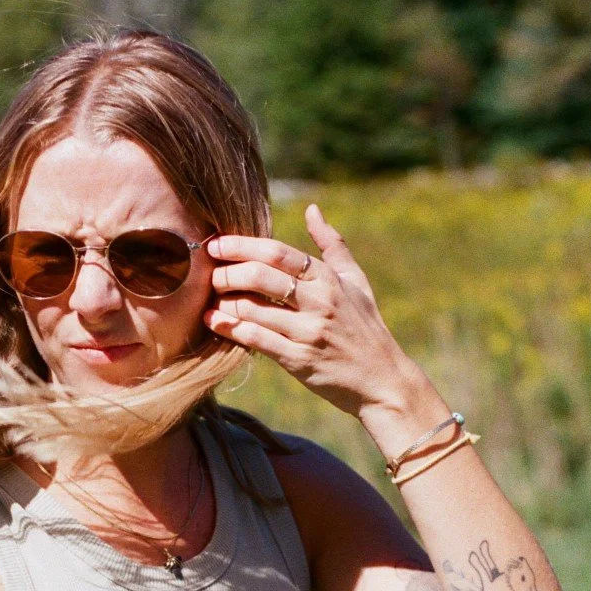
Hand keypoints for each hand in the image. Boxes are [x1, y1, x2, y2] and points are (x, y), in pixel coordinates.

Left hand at [203, 203, 416, 417]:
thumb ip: (332, 244)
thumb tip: (312, 210)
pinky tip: (213, 321)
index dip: (241, 245)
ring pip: (253, 308)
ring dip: (223, 301)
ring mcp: (308, 331)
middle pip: (261, 276)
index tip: (217, 245)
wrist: (382, 380)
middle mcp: (319, 302)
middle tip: (209, 274)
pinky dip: (229, 328)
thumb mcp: (356, 281)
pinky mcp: (298, 360)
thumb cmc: (366, 327)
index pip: (277, 252)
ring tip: (207, 298)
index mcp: (328, 278)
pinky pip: (256, 339)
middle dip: (227, 272)